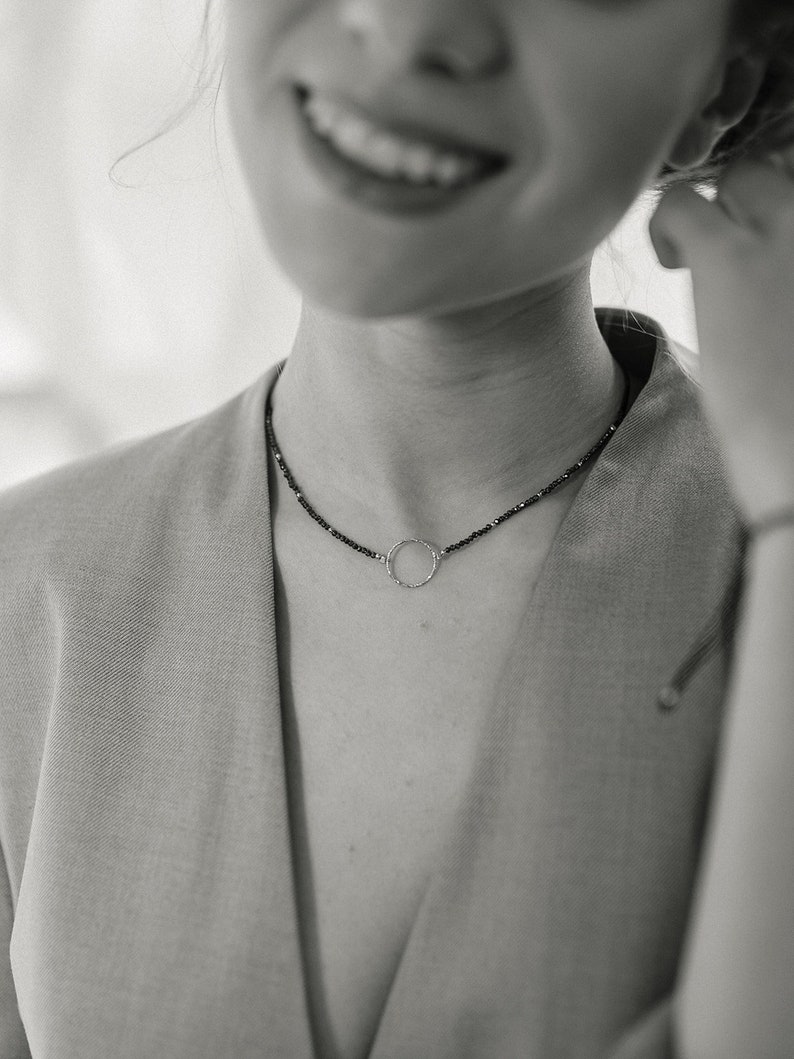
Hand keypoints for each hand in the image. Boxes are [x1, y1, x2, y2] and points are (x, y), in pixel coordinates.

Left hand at [649, 151, 793, 521]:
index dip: (793, 207)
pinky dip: (668, 224)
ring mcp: (789, 231)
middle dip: (768, 194)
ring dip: (721, 206)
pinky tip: (674, 262)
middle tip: (744, 241)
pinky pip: (681, 204)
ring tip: (704, 256)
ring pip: (746, 173)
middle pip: (793, 165)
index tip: (780, 248)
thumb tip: (780, 285)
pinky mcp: (730, 260)